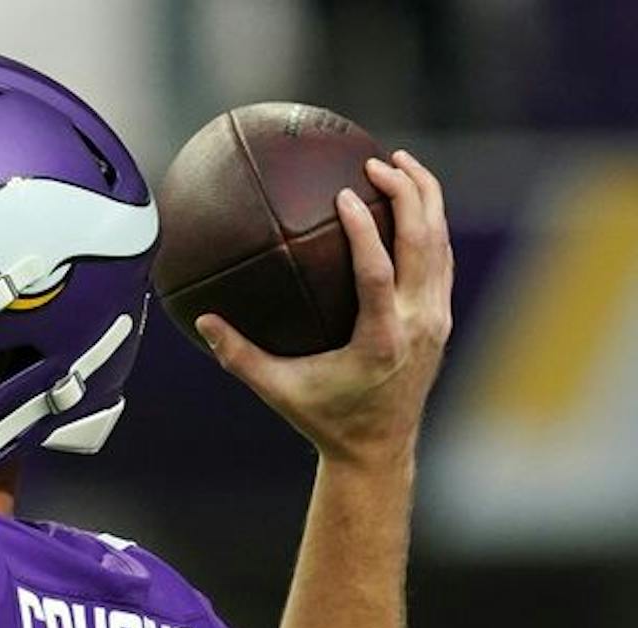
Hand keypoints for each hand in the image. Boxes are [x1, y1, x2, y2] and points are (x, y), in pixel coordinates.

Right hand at [196, 150, 453, 468]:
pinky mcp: (441, 318)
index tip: (347, 193)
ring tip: (402, 164)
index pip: (378, 270)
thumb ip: (239, 356)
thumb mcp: (277, 390)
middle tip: (379, 161)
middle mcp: (418, 324)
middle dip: (408, 193)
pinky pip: (440, 259)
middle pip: (424, 242)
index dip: (366, 228)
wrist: (378, 449)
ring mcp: (436, 319)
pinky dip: (429, 225)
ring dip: (426, 200)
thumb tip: (202, 321)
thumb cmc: (324, 419)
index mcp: (381, 339)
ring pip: (440, 244)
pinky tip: (411, 203)